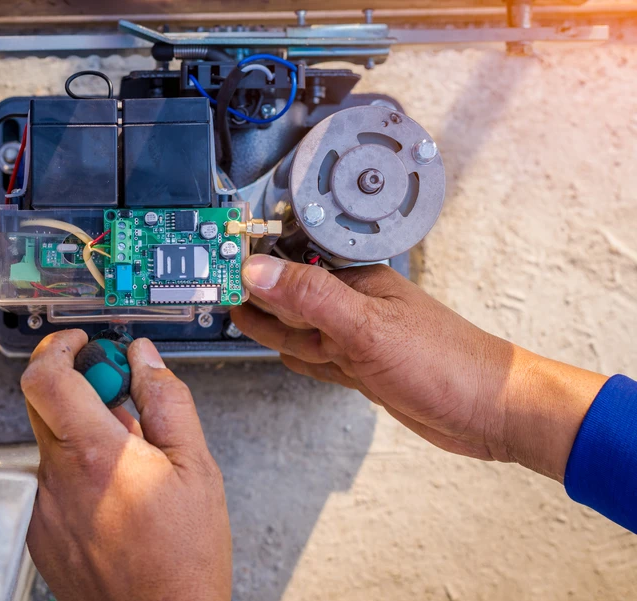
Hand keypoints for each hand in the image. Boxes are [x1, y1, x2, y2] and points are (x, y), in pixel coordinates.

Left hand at [21, 330, 230, 600]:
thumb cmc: (183, 558)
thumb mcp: (196, 467)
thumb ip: (166, 401)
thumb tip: (144, 358)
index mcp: (97, 455)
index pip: (46, 376)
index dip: (59, 346)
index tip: (82, 343)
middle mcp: (57, 479)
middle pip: (42, 401)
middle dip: (79, 387)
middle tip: (123, 403)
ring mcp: (42, 508)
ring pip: (51, 442)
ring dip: (83, 435)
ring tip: (129, 466)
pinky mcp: (39, 531)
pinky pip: (50, 479)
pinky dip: (77, 472)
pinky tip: (114, 496)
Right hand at [231, 255, 607, 480]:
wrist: (493, 413)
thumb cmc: (447, 364)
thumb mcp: (368, 327)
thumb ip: (311, 298)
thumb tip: (259, 271)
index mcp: (356, 284)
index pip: (291, 267)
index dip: (253, 264)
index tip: (217, 262)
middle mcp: (355, 308)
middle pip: (292, 298)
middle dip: (255, 292)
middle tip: (215, 284)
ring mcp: (359, 341)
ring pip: (302, 330)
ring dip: (270, 324)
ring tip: (237, 311)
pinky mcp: (365, 371)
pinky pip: (321, 360)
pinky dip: (299, 357)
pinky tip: (285, 353)